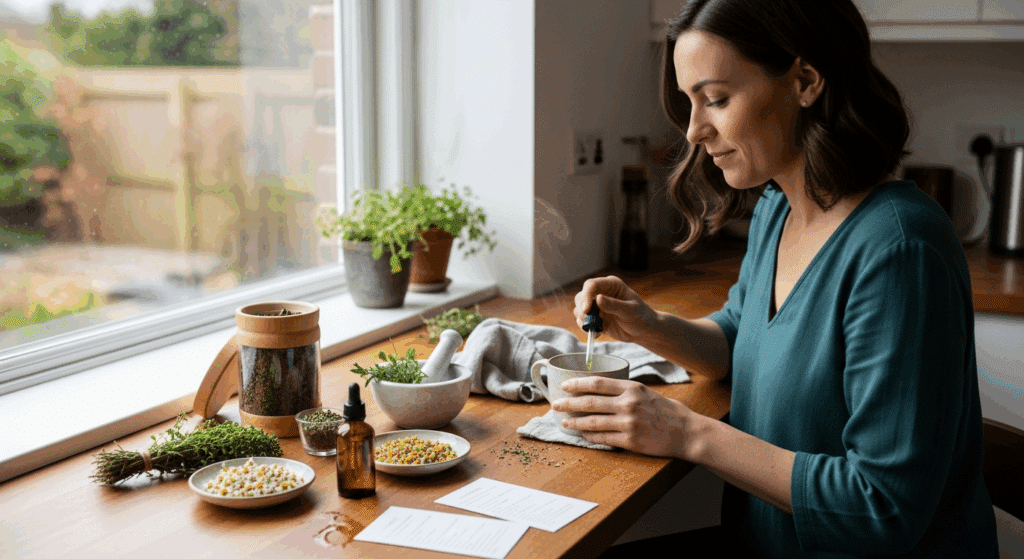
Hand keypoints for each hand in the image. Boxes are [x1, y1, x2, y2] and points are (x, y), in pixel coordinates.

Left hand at [552, 376, 693, 457]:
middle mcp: (628, 404)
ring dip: (574, 422)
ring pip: (592, 422)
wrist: (686, 432)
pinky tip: (582, 434)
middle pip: (589, 402)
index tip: (564, 385)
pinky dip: (589, 436)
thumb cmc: (666, 411)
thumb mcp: (646, 392)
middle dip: (568, 403)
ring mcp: (628, 423)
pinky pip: (603, 438)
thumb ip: (624, 391)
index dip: (577, 384)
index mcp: (631, 388)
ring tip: (564, 422)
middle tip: (555, 404)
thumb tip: (599, 390)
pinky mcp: (630, 441)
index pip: (597, 383)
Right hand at [574, 276, 658, 343]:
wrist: (643, 331)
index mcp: (611, 285)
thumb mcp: (630, 311)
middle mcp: (601, 293)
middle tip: (589, 321)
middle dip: (582, 309)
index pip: (591, 285)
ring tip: (596, 328)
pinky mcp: (595, 318)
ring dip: (583, 320)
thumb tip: (598, 298)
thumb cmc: (641, 317)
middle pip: (581, 296)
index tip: (586, 310)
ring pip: (579, 309)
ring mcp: (597, 306)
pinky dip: (586, 328)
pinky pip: (583, 321)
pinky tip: (597, 333)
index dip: (586, 296)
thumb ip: (614, 305)